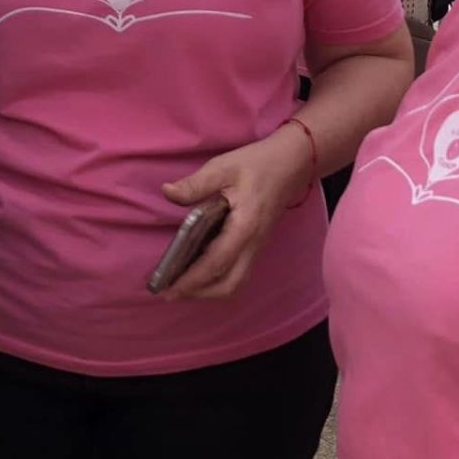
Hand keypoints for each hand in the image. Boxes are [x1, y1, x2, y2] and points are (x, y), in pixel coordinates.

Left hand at [158, 127, 310, 301]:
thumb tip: (168, 192)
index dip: (191, 280)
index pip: (216, 263)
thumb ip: (195, 184)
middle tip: (169, 292)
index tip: (167, 289)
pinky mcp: (256, 245)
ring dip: (209, 291)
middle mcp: (253, 244)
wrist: (291, 164)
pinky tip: (199, 272)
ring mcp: (257, 247)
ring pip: (236, 283)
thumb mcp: (222, 167)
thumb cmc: (256, 164)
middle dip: (199, 294)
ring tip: (182, 286)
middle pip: (229, 285)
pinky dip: (218, 281)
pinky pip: (238, 273)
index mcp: (244, 227)